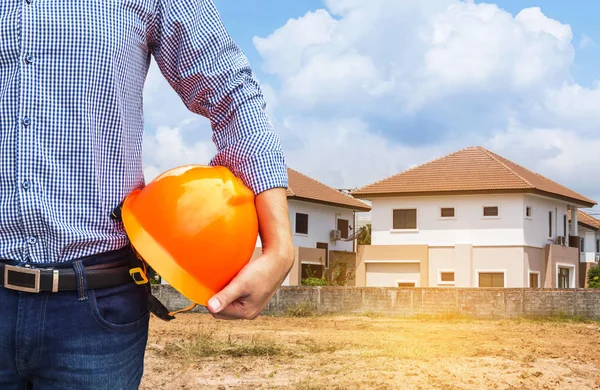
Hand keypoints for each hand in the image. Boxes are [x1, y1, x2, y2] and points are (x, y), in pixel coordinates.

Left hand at [206, 187, 293, 319]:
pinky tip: (231, 280)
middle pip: (223, 310)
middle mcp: (249, 313)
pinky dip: (231, 290)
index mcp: (246, 313)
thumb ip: (225, 296)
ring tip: (223, 281)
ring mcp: (252, 305)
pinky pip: (236, 298)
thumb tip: (209, 308)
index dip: (210, 301)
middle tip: (214, 283)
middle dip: (217, 299)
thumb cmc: (261, 271)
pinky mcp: (254, 297)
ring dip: (224, 294)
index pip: (218, 312)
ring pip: (229, 304)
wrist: (279, 261)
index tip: (206, 286)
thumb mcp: (241, 283)